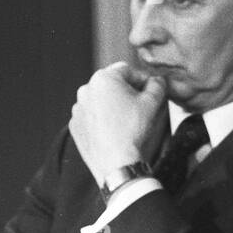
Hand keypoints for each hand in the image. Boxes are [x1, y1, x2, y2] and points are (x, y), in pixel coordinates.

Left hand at [69, 61, 166, 185]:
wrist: (115, 162)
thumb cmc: (132, 130)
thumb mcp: (153, 103)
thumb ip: (158, 85)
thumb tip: (157, 81)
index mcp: (103, 78)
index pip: (128, 70)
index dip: (143, 80)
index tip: (152, 91)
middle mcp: (85, 89)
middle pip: (112, 85)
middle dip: (127, 93)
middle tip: (142, 107)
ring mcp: (78, 108)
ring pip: (101, 101)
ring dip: (114, 106)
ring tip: (127, 122)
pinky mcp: (75, 125)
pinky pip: (92, 117)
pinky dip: (103, 120)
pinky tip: (115, 131)